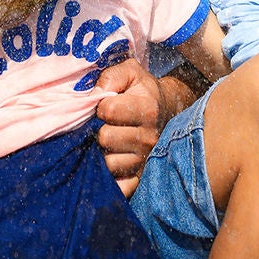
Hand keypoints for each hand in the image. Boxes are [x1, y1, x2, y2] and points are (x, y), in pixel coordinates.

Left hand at [94, 58, 164, 196]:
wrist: (165, 111)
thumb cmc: (141, 90)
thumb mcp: (130, 72)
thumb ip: (111, 76)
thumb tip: (93, 96)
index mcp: (148, 110)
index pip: (107, 110)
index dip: (98, 105)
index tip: (102, 104)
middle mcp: (149, 138)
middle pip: (105, 138)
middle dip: (97, 130)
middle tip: (101, 124)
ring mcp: (145, 160)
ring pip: (108, 163)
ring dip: (101, 153)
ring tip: (105, 142)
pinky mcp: (140, 177)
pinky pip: (120, 187)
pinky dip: (110, 179)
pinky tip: (107, 164)